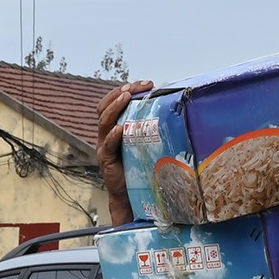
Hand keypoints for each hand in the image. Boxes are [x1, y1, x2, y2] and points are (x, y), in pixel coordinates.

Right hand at [94, 79, 153, 227]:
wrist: (131, 194)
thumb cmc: (140, 167)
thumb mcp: (145, 142)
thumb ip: (150, 127)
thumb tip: (175, 109)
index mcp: (114, 127)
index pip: (113, 103)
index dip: (125, 90)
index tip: (145, 84)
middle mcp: (106, 135)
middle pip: (104, 108)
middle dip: (119, 94)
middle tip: (132, 87)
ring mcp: (104, 147)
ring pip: (104, 123)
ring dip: (114, 108)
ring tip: (125, 98)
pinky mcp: (106, 161)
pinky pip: (107, 145)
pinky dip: (113, 136)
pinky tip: (120, 129)